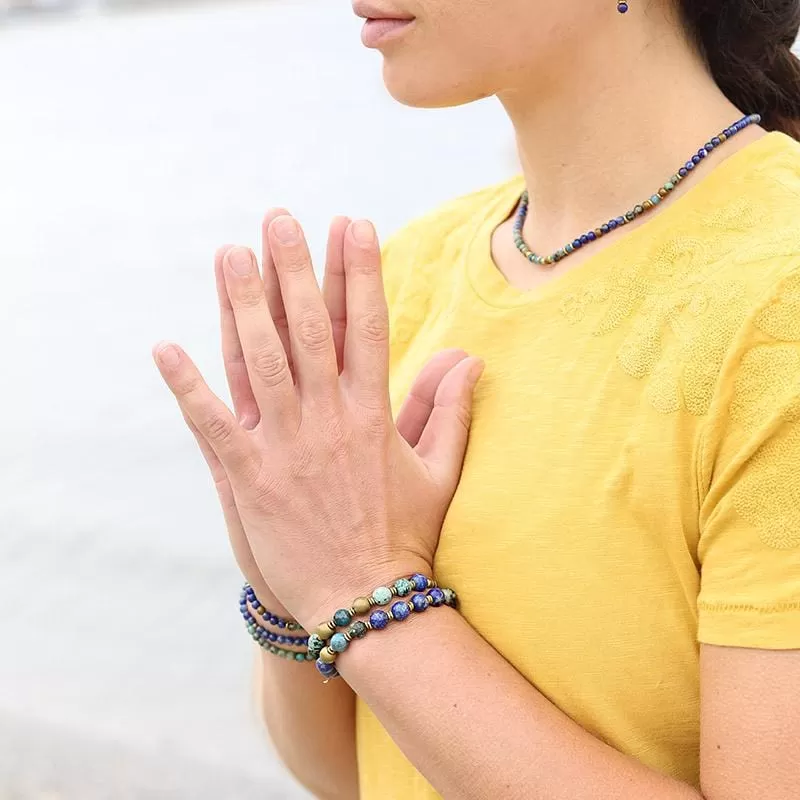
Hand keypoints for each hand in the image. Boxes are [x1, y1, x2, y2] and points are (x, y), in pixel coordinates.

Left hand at [154, 213, 483, 629]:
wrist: (365, 604)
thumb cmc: (404, 536)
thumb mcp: (439, 472)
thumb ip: (449, 411)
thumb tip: (469, 359)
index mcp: (373, 415)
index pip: (368, 328)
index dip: (361, 273)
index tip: (353, 225)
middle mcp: (328, 421)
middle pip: (308, 331)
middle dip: (295, 269)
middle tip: (280, 219)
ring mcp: (286, 448)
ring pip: (259, 362)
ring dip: (241, 305)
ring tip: (230, 254)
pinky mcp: (250, 480)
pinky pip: (213, 424)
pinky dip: (187, 386)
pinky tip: (164, 348)